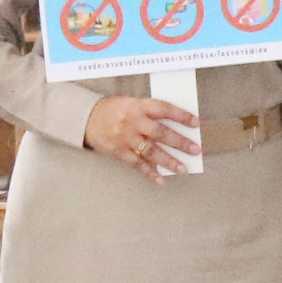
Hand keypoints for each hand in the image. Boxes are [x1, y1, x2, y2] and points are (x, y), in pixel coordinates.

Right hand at [83, 92, 200, 181]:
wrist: (86, 118)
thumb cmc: (112, 109)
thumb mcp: (131, 102)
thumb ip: (149, 112)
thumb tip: (174, 124)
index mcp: (138, 106)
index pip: (163, 109)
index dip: (180, 116)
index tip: (195, 123)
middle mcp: (133, 122)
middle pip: (160, 133)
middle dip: (179, 142)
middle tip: (195, 150)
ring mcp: (126, 138)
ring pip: (151, 151)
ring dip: (168, 161)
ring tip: (183, 168)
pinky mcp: (119, 152)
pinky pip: (137, 164)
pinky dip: (149, 173)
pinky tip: (161, 180)